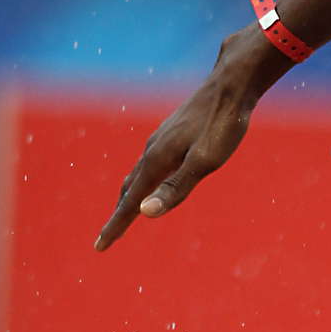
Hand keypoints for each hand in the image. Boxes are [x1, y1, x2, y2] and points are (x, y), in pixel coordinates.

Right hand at [94, 38, 270, 250]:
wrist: (231, 83)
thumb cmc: (224, 124)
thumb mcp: (205, 161)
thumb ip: (176, 188)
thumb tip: (145, 212)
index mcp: (157, 160)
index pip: (130, 203)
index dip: (115, 227)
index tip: (99, 247)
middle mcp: (153, 149)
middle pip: (129, 190)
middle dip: (118, 215)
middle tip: (108, 237)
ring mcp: (161, 139)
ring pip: (138, 173)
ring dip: (129, 197)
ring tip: (126, 214)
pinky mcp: (171, 133)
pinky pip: (149, 162)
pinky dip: (142, 179)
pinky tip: (152, 178)